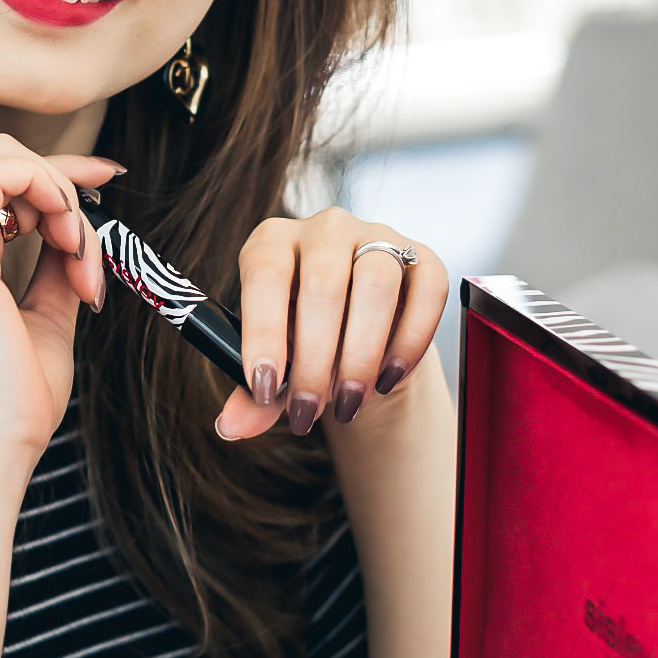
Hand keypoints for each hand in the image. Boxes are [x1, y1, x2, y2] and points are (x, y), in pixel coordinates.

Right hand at [0, 135, 119, 469]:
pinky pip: (4, 174)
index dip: (58, 174)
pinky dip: (52, 194)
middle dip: (65, 180)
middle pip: (3, 159)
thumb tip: (81, 237)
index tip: (107, 181)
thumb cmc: (14, 399)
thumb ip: (57, 270)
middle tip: (100, 230)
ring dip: (64, 199)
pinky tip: (71, 241)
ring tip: (84, 262)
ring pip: (5, 159)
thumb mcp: (48, 317)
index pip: (1, 182)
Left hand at [215, 208, 447, 439]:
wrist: (355, 334)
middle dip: (315, 359)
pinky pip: (426, 291)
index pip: (265, 275)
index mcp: (272, 243)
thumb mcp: (273, 364)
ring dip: (361, 354)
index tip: (263, 387)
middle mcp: (324, 230)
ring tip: (349, 402)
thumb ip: (253, 394)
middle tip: (308, 410)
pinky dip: (409, 342)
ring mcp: (377, 237)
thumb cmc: (301, 341)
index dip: (263, 332)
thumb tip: (231, 426)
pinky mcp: (421, 258)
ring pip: (376, 284)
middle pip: (324, 285)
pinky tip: (388, 378)